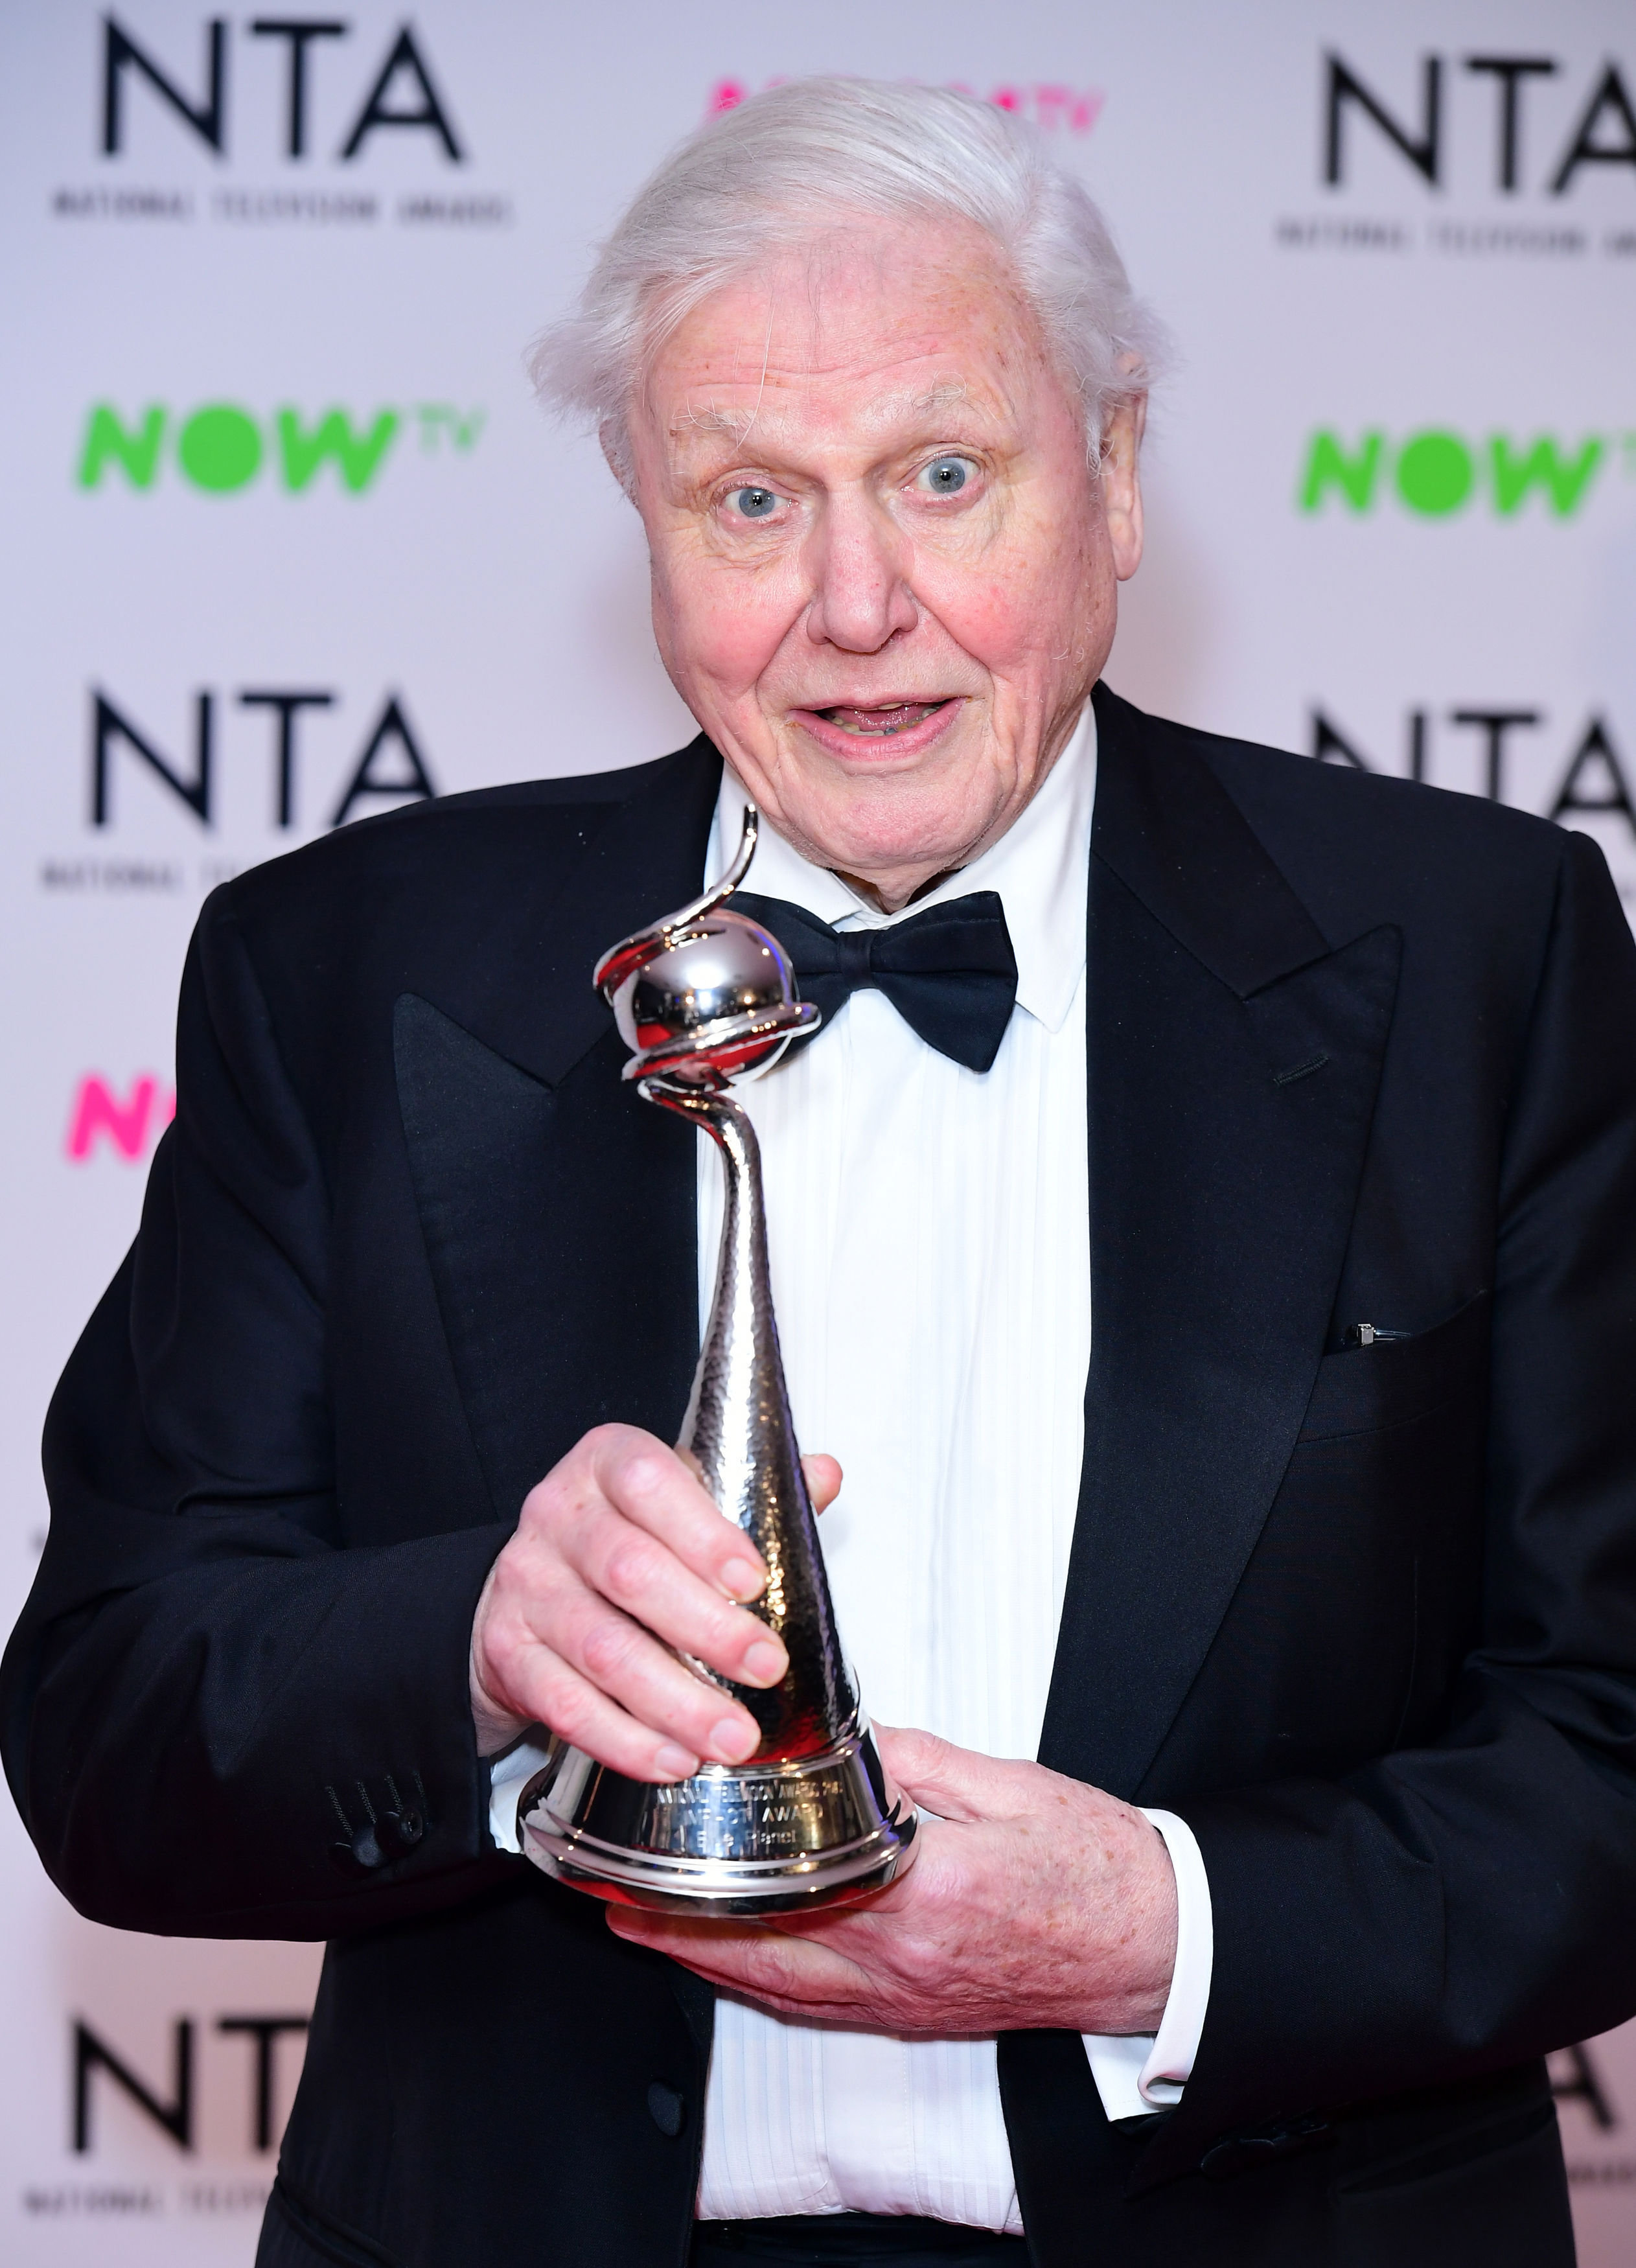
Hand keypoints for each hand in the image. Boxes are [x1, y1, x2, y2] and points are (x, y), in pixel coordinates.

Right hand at [469, 1423, 842, 1778]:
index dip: (703, 1532)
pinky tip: (674, 1758)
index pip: (648, 1481)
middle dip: (707, 1628)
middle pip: (629, 1570)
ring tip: (732, 1736)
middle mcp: (557, 1516)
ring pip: (602, 1647)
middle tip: (766, 1668)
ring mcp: (526, 1585)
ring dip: (675, 1701)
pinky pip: (566, 1704)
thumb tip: (826, 1476)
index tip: (754, 1580)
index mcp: (605, 1465)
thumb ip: (752, 1492)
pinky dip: (624, 1740)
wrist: (523, 1590)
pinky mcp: (508, 1654)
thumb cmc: (619, 1540)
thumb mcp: (680, 1500)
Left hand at [606, 1726, 1178, 2035]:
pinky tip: (720, 1963)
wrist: (1160, 1946)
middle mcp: (903, 1959)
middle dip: (678, 1920)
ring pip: (776, 1983)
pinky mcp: (912, 2015)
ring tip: (633, 1922)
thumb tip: (843, 1739)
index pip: (802, 1873)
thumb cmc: (1097, 1865)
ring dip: (700, 1956)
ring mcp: (904, 1998)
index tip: (669, 1830)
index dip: (724, 1859)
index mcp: (927, 1891)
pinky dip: (755, 1984)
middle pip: (764, 1942)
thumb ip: (914, 1763)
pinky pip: (813, 2005)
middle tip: (608, 1887)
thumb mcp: (1007, 1785)